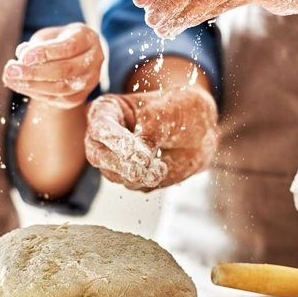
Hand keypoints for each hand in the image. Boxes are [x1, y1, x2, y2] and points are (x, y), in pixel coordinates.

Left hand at [3, 23, 103, 108]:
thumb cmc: (59, 41)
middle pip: (65, 70)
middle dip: (35, 72)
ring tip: (10, 79)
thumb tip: (21, 55)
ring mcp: (90, 82)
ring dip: (32, 85)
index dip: (45, 53)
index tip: (23, 56)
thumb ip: (37, 44)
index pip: (68, 47)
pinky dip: (36, 93)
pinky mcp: (79, 97)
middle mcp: (94, 61)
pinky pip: (58, 99)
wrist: (75, 56)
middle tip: (11, 70)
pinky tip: (20, 86)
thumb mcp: (48, 35)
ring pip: (62, 89)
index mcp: (88, 39)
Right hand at [85, 86, 218, 190]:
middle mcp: (104, 136)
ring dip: (138, 175)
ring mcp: (114, 159)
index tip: (132, 149)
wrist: (200, 130)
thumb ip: (151, 133)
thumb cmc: (180, 110)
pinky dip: (148, 180)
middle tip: (140, 168)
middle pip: (97, 155)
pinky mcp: (128, 177)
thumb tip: (140, 160)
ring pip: (113, 175)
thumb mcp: (168, 113)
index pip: (101, 126)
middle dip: (119, 164)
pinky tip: (163, 167)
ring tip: (161, 167)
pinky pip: (133, 185)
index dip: (114, 139)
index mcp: (108, 110)